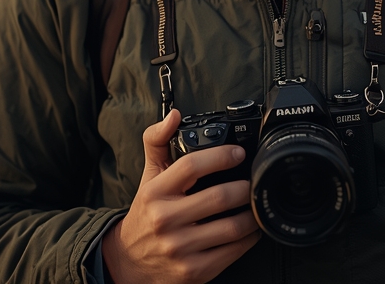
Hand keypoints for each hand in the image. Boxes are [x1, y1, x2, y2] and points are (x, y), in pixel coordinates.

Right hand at [102, 109, 260, 283]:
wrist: (128, 262)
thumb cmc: (145, 213)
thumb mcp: (148, 176)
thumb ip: (157, 140)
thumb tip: (174, 115)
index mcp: (155, 192)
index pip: (191, 166)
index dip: (221, 156)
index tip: (238, 152)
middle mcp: (165, 220)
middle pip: (218, 197)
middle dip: (245, 187)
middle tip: (253, 181)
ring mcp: (180, 248)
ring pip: (231, 227)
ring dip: (252, 213)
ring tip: (256, 203)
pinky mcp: (193, 272)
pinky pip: (231, 252)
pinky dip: (248, 239)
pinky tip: (250, 230)